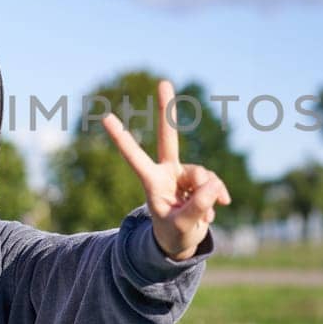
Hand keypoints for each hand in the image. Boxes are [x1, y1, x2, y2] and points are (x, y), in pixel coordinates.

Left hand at [101, 79, 230, 259]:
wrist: (181, 241)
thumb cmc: (173, 234)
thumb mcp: (182, 225)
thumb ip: (198, 206)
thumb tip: (214, 184)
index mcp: (152, 181)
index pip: (134, 156)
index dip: (122, 138)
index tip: (105, 117)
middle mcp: (167, 171)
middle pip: (168, 137)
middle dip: (167, 109)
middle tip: (163, 82)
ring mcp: (184, 174)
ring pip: (203, 174)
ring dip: (210, 193)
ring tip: (207, 214)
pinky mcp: (200, 180)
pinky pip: (214, 183)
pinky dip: (217, 197)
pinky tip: (213, 213)